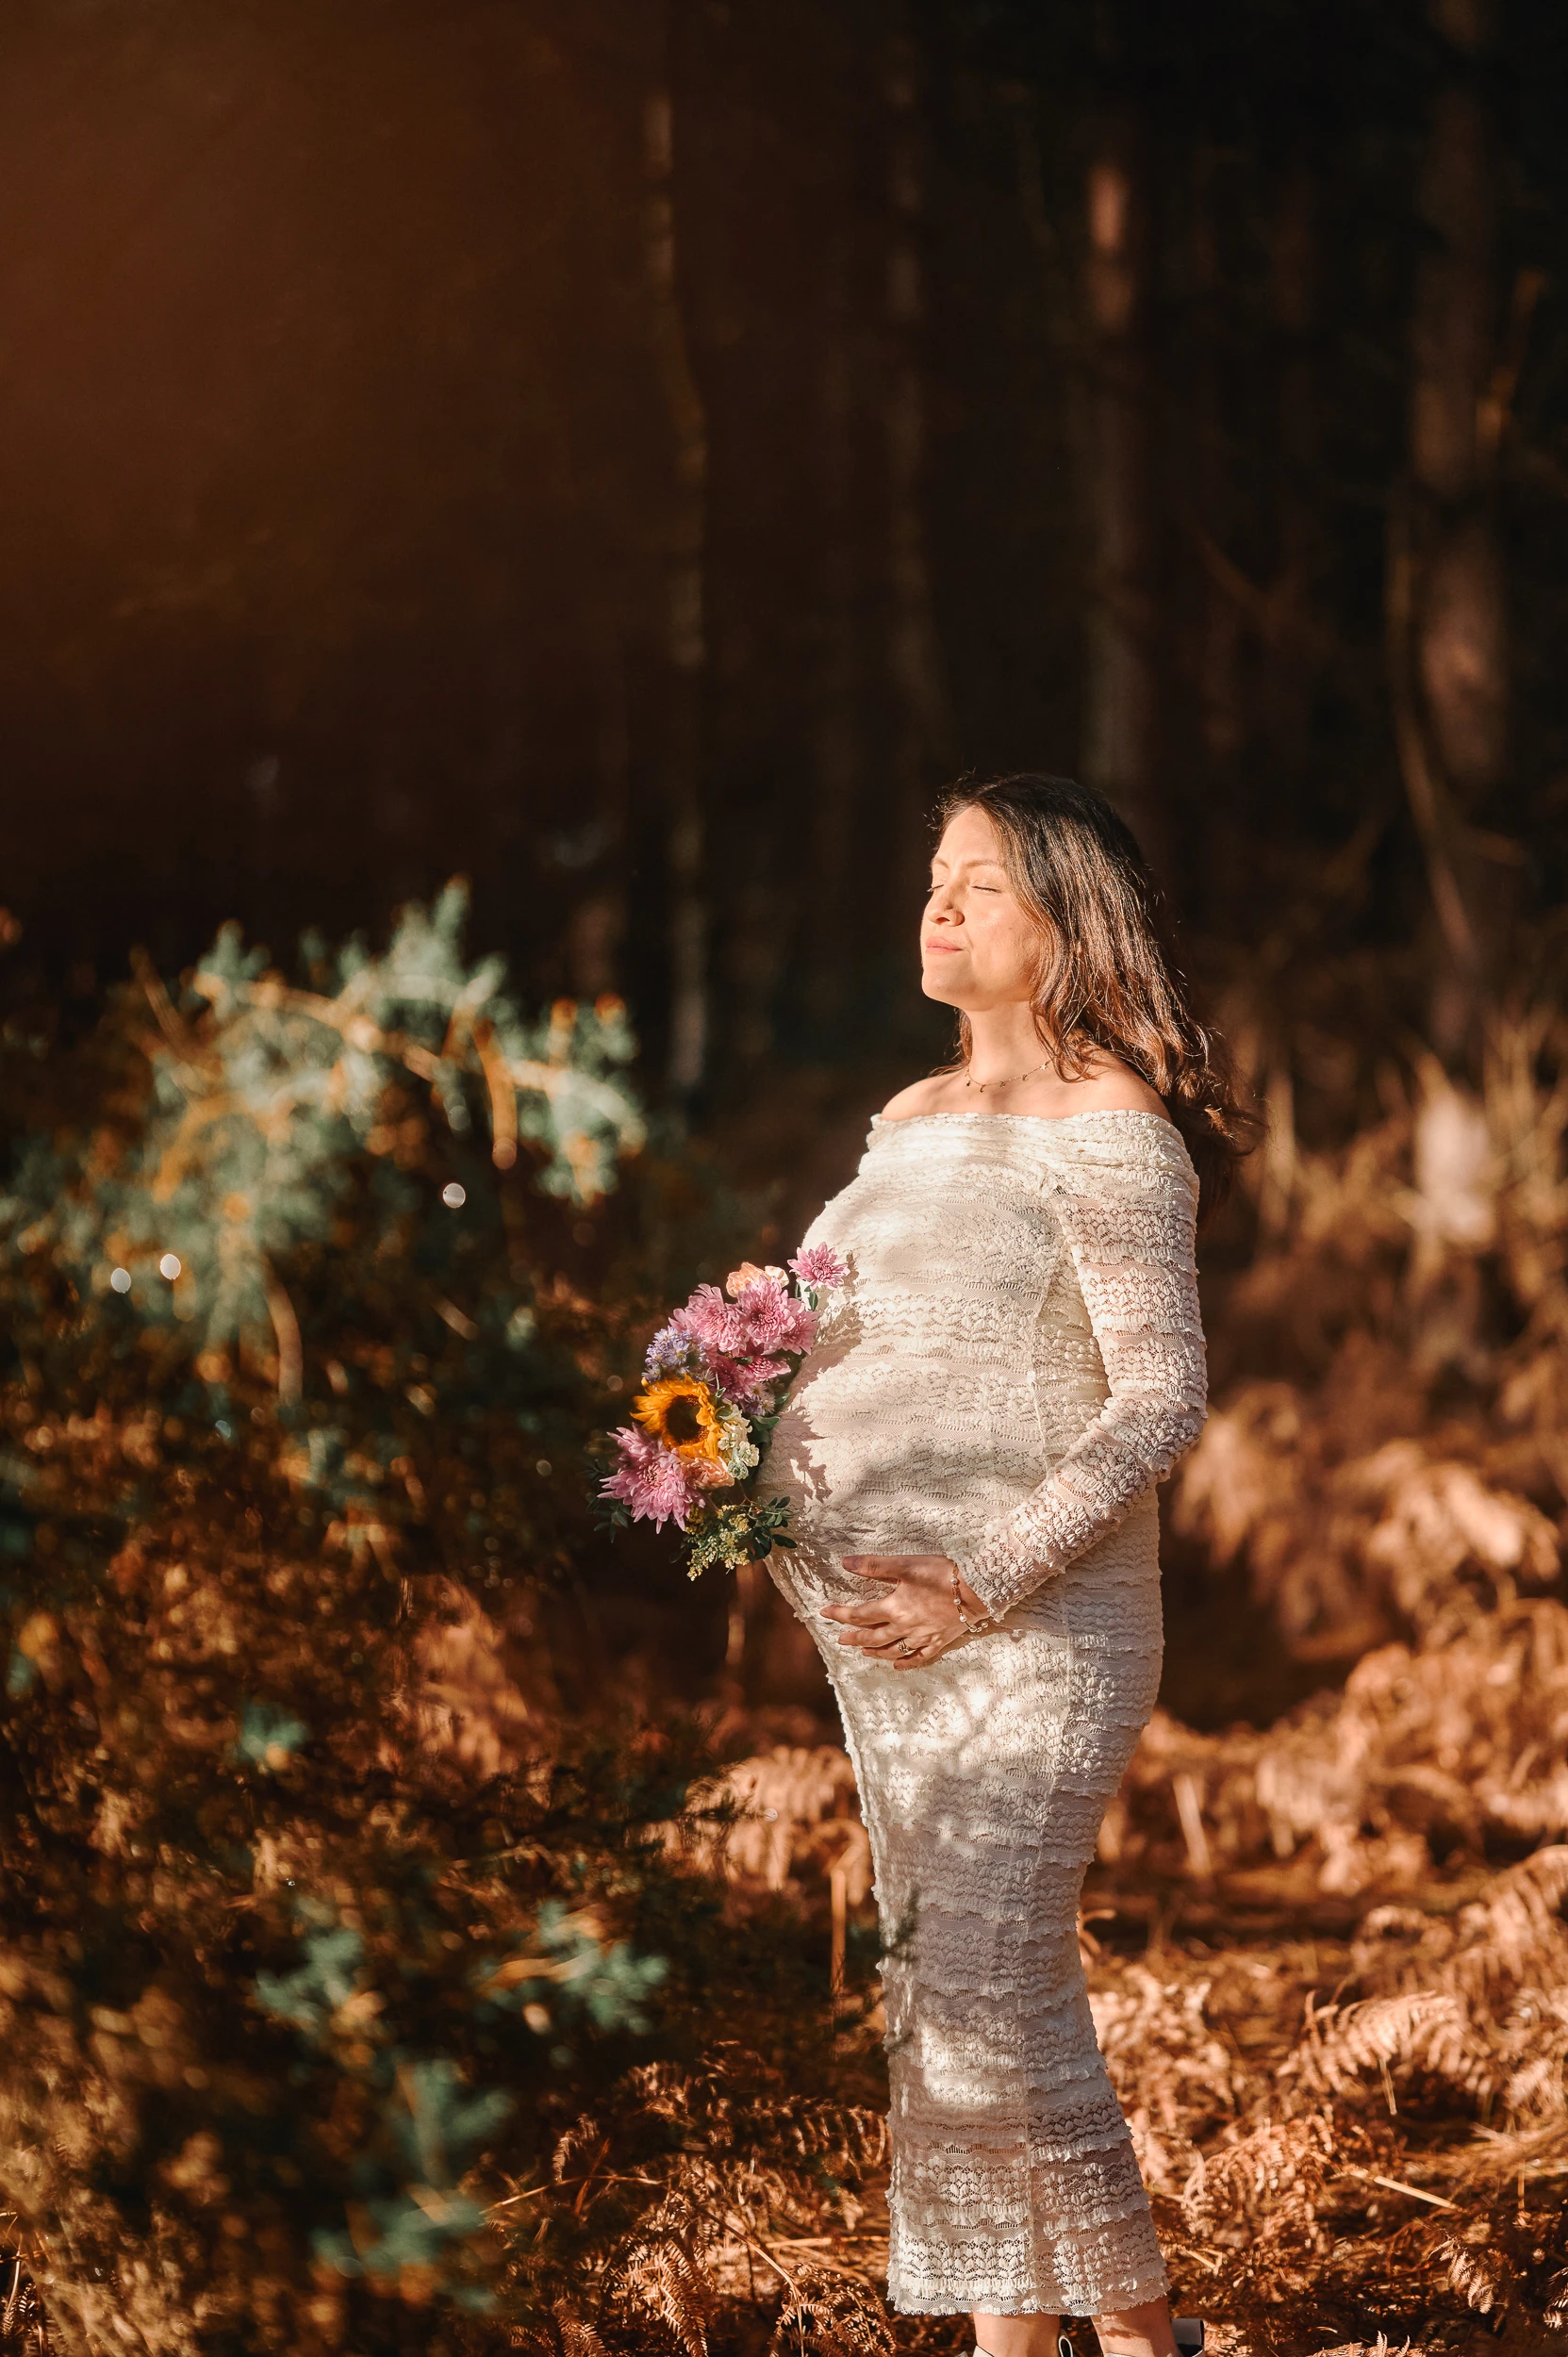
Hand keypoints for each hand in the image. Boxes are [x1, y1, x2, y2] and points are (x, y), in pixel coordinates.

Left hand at [822, 1553, 967, 1670]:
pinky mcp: (939, 1642)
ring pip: (893, 1650)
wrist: (977, 1590)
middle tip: (840, 1639)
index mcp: (894, 1608)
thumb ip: (874, 1565)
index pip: (859, 1614)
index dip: (840, 1614)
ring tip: (863, 1652)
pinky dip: (906, 1663)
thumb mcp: (906, 1565)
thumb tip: (845, 1563)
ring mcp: (922, 1637)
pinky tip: (897, 1665)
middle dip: (854, 1637)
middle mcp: (905, 1627)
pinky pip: (919, 1658)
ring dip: (875, 1651)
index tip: (824, 1612)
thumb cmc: (942, 1574)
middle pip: (873, 1636)